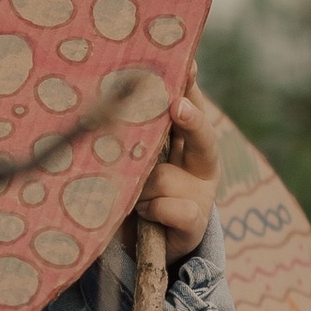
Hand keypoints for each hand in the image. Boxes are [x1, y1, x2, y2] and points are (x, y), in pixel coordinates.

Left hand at [137, 75, 220, 263]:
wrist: (148, 245)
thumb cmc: (136, 192)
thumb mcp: (135, 161)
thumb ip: (133, 136)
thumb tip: (108, 102)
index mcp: (188, 141)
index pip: (190, 104)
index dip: (190, 84)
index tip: (189, 65)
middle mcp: (201, 162)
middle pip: (203, 134)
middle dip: (191, 119)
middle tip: (177, 107)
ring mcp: (202, 192)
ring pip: (166, 176)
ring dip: (143, 185)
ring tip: (131, 195)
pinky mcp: (196, 221)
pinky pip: (172, 207)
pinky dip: (153, 210)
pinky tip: (145, 213)